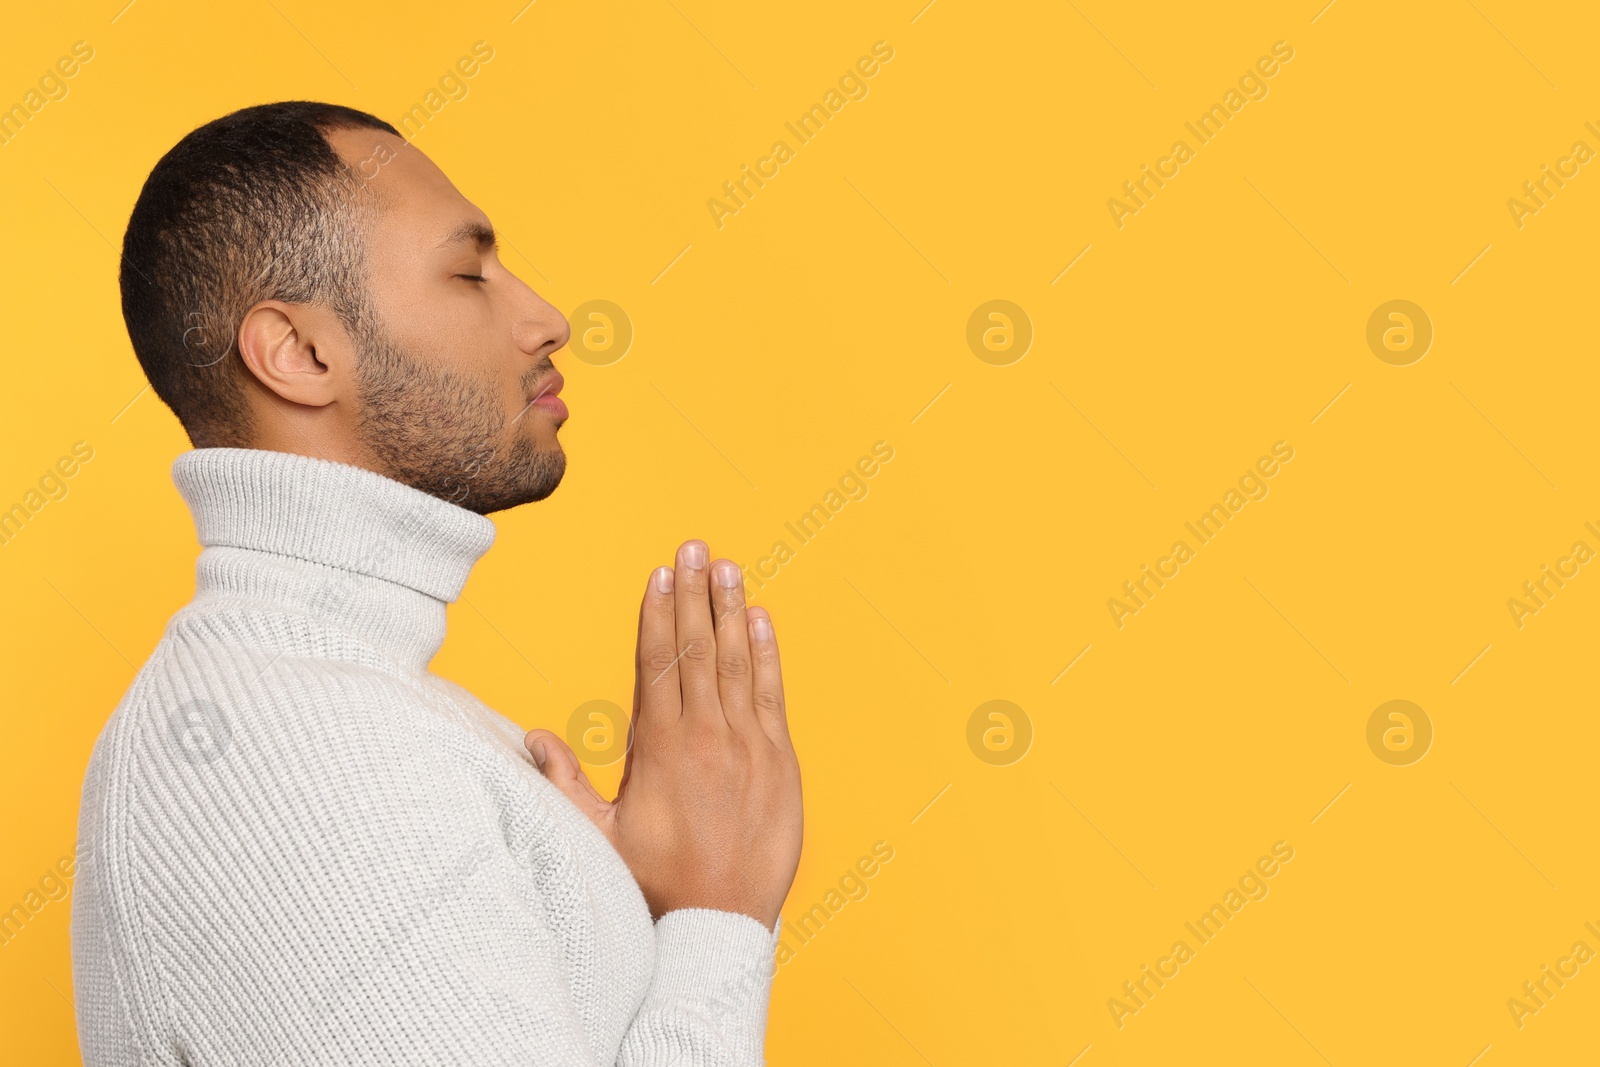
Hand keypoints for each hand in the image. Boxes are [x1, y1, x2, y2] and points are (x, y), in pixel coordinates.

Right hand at [524, 540, 802, 929]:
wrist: (719, 924)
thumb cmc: (654, 884)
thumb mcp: (596, 835)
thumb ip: (564, 780)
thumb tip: (531, 736)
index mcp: (660, 747)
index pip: (658, 661)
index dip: (659, 612)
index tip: (660, 573)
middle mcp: (706, 735)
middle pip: (698, 648)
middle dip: (695, 592)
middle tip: (695, 545)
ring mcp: (748, 745)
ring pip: (739, 662)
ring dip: (732, 610)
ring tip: (728, 567)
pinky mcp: (780, 762)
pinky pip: (773, 694)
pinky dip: (769, 654)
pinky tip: (762, 620)